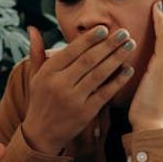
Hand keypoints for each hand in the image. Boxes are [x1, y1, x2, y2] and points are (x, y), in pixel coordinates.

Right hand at [19, 24, 136, 154]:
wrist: (41, 134)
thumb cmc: (40, 100)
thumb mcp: (35, 76)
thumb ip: (37, 51)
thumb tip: (33, 27)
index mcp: (48, 72)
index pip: (71, 51)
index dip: (89, 39)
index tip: (104, 28)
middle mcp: (59, 84)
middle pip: (88, 60)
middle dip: (108, 44)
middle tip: (124, 32)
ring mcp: (73, 100)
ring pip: (98, 74)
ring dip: (116, 58)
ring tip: (130, 45)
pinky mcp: (85, 113)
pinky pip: (105, 93)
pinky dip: (118, 81)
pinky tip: (129, 70)